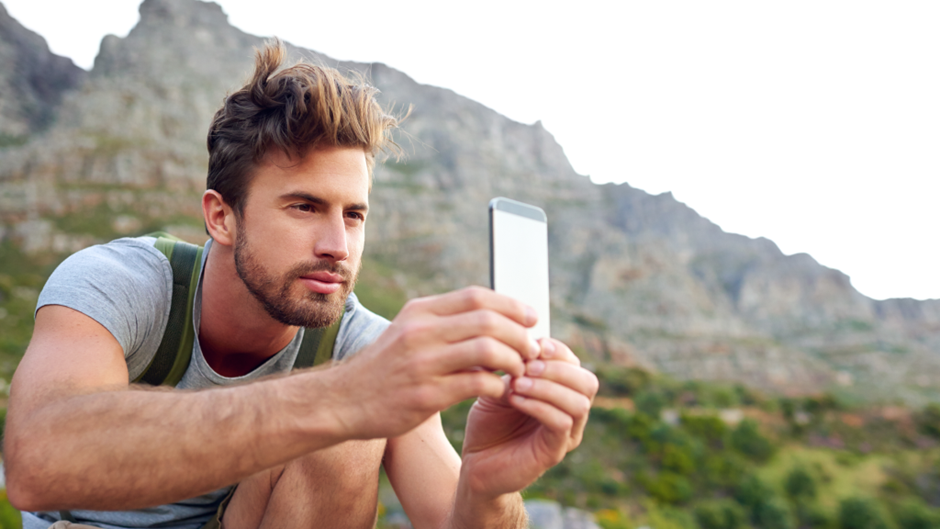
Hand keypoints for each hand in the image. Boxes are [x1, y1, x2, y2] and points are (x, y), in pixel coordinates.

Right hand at [327, 287, 540, 440]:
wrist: (344, 401)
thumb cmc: (387, 367)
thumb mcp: (409, 330)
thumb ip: (446, 321)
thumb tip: (497, 314)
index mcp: (420, 311)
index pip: (477, 296)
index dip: (512, 305)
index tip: (532, 318)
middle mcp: (421, 332)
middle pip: (488, 320)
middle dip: (520, 335)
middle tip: (532, 350)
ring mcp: (423, 363)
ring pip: (487, 350)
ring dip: (514, 360)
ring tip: (520, 371)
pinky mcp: (426, 395)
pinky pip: (478, 383)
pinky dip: (499, 386)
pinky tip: (502, 390)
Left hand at [457, 338, 598, 497]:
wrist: (476, 462)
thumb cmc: (489, 421)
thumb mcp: (499, 384)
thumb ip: (515, 364)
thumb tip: (524, 339)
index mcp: (561, 390)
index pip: (574, 362)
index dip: (556, 349)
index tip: (532, 343)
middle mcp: (571, 411)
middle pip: (587, 381)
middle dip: (557, 368)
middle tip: (527, 365)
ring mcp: (567, 433)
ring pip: (579, 403)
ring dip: (548, 387)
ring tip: (517, 383)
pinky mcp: (555, 451)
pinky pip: (561, 424)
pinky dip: (540, 406)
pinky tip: (516, 399)